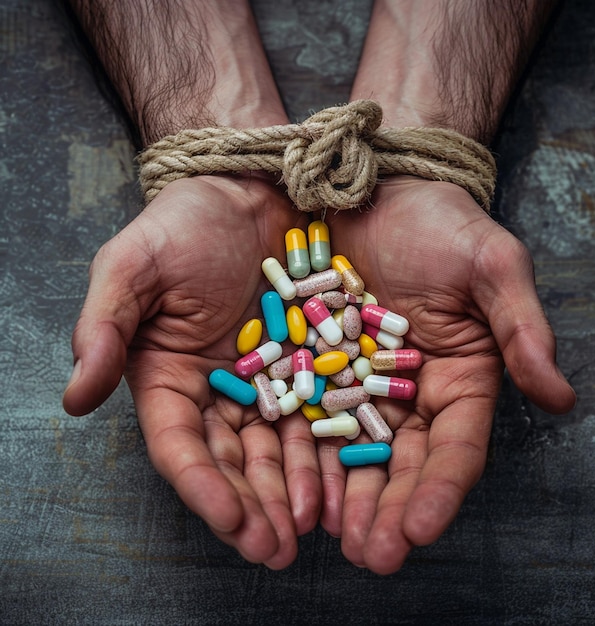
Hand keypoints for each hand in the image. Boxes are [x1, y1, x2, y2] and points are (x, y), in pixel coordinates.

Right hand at [63, 175, 320, 568]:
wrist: (249, 189)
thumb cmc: (184, 223)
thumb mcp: (132, 267)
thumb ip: (104, 328)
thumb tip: (75, 398)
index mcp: (170, 377)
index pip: (181, 445)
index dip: (202, 486)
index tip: (229, 521)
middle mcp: (218, 388)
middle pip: (234, 458)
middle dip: (254, 506)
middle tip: (279, 549)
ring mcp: (268, 378)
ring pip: (280, 446)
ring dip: (295, 489)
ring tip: (315, 527)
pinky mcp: (311, 360)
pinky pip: (323, 410)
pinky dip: (331, 447)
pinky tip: (348, 477)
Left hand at [320, 176, 575, 573]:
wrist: (378, 191)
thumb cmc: (440, 223)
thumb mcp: (490, 265)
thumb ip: (521, 328)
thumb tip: (560, 396)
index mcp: (460, 375)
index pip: (455, 445)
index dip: (440, 488)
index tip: (421, 528)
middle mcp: (411, 389)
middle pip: (402, 460)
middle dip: (389, 508)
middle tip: (372, 554)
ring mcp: (361, 381)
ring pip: (354, 449)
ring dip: (345, 494)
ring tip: (332, 537)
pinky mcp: (317, 364)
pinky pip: (308, 413)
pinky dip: (304, 451)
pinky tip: (294, 484)